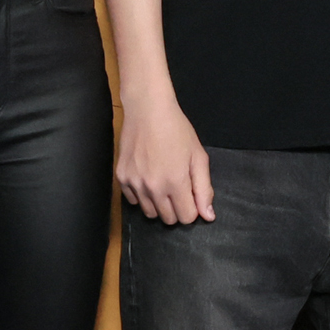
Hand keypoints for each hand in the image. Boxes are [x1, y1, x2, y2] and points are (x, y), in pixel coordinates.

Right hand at [116, 93, 214, 224]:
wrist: (147, 110)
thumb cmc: (177, 130)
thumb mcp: (198, 156)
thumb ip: (204, 188)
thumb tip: (208, 216)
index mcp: (176, 182)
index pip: (186, 217)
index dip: (192, 207)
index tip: (190, 193)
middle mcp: (153, 187)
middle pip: (168, 219)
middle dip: (176, 208)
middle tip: (177, 187)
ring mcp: (135, 183)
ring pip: (149, 213)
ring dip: (159, 204)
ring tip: (161, 182)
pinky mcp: (121, 178)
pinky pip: (133, 201)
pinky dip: (141, 195)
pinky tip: (147, 178)